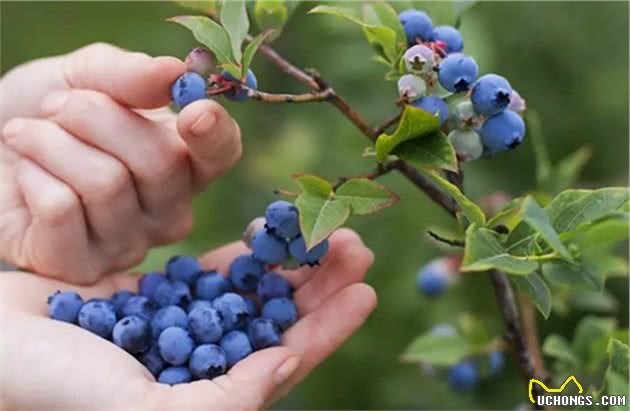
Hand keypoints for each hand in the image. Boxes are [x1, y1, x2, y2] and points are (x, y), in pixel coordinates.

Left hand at [0, 43, 241, 282]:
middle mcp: (168, 210)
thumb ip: (131, 75)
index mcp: (184, 162)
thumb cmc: (47, 113)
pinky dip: (31, 175)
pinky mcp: (82, 266)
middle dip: (97, 117)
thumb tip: (176, 71)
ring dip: (53, 143)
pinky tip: (24, 175)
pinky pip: (63, 209)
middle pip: (162, 162)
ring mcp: (129, 244)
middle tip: (58, 106)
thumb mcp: (86, 76)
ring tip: (28, 134)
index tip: (194, 110)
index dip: (215, 134)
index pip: (222, 153)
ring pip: (107, 183)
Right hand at [0, 230, 375, 410]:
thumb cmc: (50, 389)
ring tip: (323, 229)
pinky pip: (210, 273)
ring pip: (250, 292)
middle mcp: (199, 363)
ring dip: (287, 263)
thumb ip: (220, 402)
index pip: (283, 361)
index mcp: (206, 396)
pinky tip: (266, 230)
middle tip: (355, 246)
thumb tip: (284, 365)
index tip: (366, 292)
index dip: (327, 329)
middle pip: (275, 321)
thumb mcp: (139, 409)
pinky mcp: (155, 297)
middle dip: (318, 287)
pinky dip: (240, 253)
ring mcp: (178, 327)